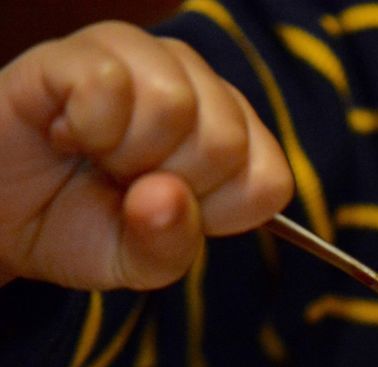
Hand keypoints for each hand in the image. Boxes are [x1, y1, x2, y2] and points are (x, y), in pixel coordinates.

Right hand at [0, 21, 292, 290]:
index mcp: (231, 140)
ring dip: (125, 154)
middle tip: (122, 183)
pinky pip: (109, 81)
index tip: (170, 214)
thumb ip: (171, 246)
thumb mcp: (136, 261)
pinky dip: (83, 127)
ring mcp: (141, 61)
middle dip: (167, 184)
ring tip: (96, 156)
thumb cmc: (76, 226)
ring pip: (175, 104)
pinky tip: (65, 132)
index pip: (269, 180)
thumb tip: (169, 194)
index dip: (217, 214)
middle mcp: (198, 90)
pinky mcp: (78, 52)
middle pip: (226, 142)